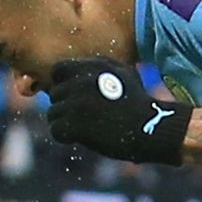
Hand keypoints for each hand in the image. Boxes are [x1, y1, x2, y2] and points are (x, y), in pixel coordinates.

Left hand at [45, 59, 191, 164]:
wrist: (149, 126)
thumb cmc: (138, 102)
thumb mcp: (124, 72)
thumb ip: (99, 65)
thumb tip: (79, 65)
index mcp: (90, 67)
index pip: (57, 70)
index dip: (62, 83)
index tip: (72, 94)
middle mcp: (80, 82)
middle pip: (54, 94)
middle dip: (65, 105)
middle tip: (84, 116)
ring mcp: (75, 103)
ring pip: (53, 113)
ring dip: (65, 122)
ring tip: (85, 127)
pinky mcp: (73, 124)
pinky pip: (56, 130)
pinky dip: (66, 136)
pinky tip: (82, 137)